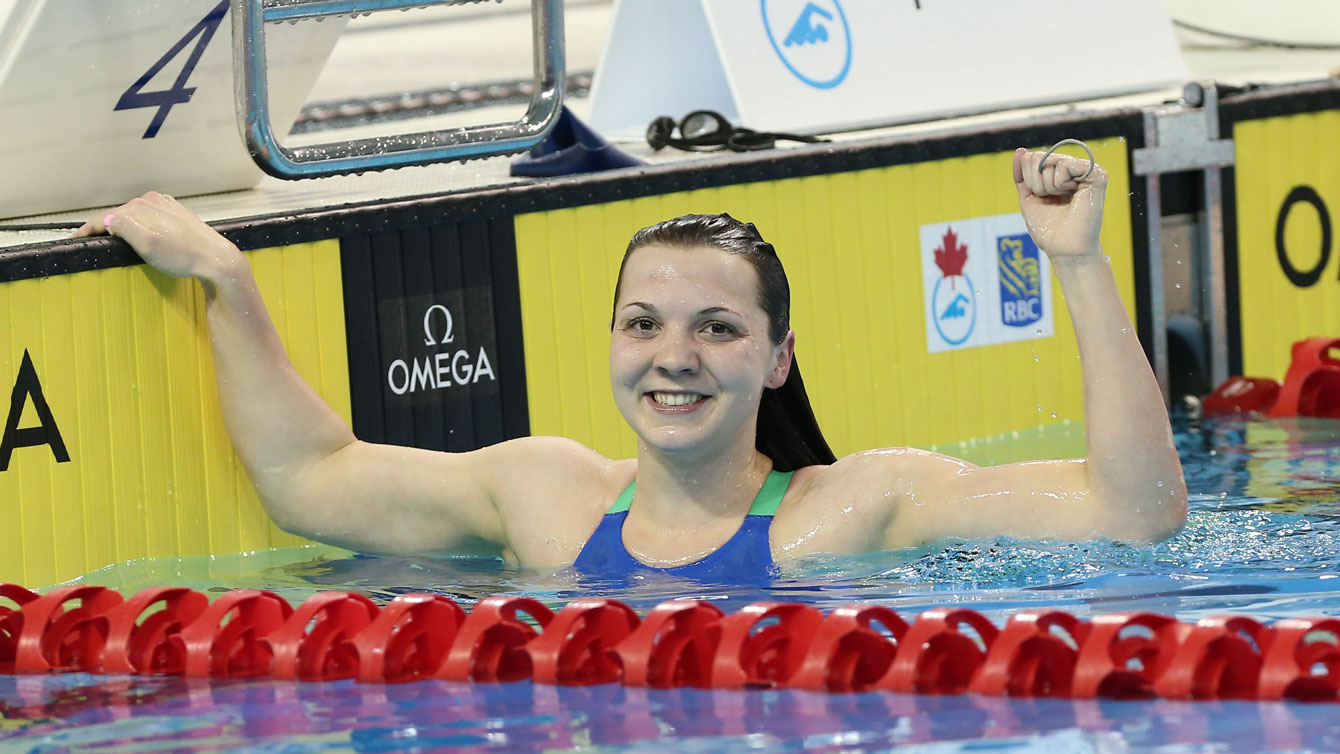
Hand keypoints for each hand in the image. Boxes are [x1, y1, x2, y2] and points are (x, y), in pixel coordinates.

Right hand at [74, 192, 241, 280]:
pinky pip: (148, 216)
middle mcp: (151, 200)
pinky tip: (138, 232)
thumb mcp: (147, 245)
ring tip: (110, 238)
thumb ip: (124, 228)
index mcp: (141, 207)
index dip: (88, 230)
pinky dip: (138, 223)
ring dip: (121, 224)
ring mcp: (165, 205)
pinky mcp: (175, 212)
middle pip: (118, 214)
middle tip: (90, 242)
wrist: (215, 259)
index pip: (106, 217)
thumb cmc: (182, 256)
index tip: (74, 240)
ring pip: (133, 214)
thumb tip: (106, 219)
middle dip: (104, 227)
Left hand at [1012, 147, 1107, 259]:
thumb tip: (1020, 150)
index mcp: (1059, 173)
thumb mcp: (1029, 197)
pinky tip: (1072, 194)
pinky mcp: (1096, 173)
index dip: (1028, 179)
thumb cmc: (1048, 228)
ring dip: (1047, 186)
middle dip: (1035, 182)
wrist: (1064, 247)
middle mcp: (1074, 168)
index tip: (1042, 197)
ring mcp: (1086, 169)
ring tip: (1062, 199)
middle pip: (1037, 157)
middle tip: (1051, 199)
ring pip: (1049, 160)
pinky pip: (1064, 164)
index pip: (1031, 158)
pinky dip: (1060, 183)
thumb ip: (1022, 175)